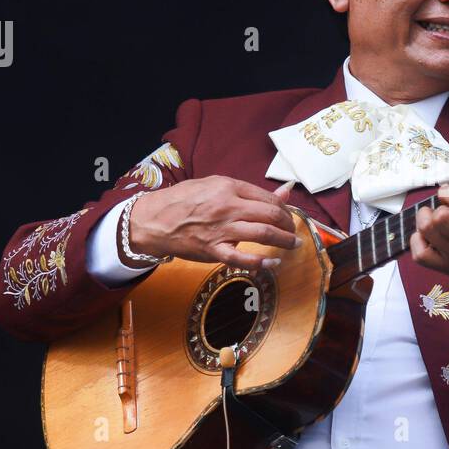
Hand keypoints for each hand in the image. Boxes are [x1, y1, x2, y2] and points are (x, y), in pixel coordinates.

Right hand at [128, 176, 299, 271]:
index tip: (287, 214)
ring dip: (284, 241)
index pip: (267, 197)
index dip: (284, 207)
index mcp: (228, 187)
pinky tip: (273, 263)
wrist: (154, 219)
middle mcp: (228, 207)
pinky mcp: (213, 250)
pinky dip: (260, 263)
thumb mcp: (215, 185)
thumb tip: (285, 190)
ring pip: (262, 235)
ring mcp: (221, 230)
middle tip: (294, 231)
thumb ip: (249, 191)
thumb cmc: (184, 200)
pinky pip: (241, 259)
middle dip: (289, 224)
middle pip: (270, 215)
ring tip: (293, 245)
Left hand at [409, 131, 448, 289]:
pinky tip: (429, 236)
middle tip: (443, 209)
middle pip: (440, 217)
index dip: (448, 192)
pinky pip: (419, 252)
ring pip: (427, 232)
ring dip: (425, 220)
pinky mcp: (445, 269)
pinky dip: (418, 239)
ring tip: (435, 218)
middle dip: (437, 208)